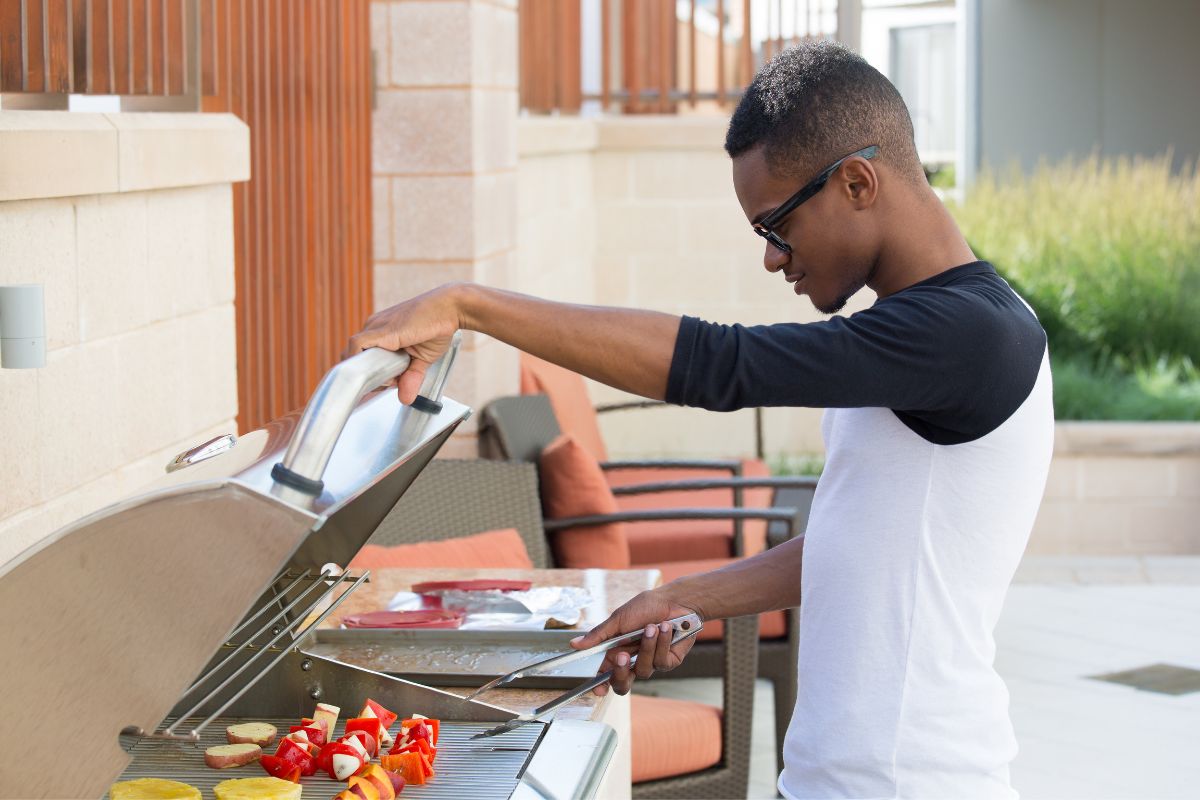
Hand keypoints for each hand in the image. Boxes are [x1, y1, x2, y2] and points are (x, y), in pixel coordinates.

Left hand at [343, 284, 463, 403]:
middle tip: (386, 385)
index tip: (384, 384)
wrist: (450, 308)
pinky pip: (356, 346)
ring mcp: (375, 327)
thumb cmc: (437, 327)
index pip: (361, 355)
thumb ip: (410, 378)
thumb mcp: (421, 360)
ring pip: (352, 352)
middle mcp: (374, 327)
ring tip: (388, 380)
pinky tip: (379, 374)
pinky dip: (361, 362)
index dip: (369, 373)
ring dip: (366, 372)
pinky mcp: (381, 330)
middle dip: (367, 375)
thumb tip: (405, 399)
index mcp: (381, 332)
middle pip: (354, 356)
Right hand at [569, 589, 701, 696]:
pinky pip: (661, 662)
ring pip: (643, 670)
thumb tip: (574, 645)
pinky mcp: (668, 661)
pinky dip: (662, 643)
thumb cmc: (645, 607)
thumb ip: (598, 635)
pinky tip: (666, 628)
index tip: (597, 688)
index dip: (600, 685)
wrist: (674, 601)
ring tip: (652, 627)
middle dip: (621, 673)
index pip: (605, 675)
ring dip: (647, 647)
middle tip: (622, 655)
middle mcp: (633, 660)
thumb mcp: (618, 619)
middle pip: (622, 683)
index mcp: (616, 652)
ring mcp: (651, 662)